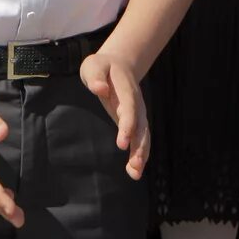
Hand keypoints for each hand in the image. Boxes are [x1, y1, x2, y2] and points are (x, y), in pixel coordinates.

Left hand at [80, 51, 149, 180]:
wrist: (119, 64)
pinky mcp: (135, 122)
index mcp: (127, 90)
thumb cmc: (102, 66)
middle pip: (141, 126)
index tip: (122, 143)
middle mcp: (136, 104)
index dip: (128, 126)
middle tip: (134, 165)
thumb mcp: (94, 65)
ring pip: (144, 136)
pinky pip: (140, 139)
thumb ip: (96, 76)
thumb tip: (100, 89)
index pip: (129, 109)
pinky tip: (134, 171)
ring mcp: (138, 113)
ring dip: (141, 154)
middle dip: (139, 146)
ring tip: (135, 173)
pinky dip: (139, 155)